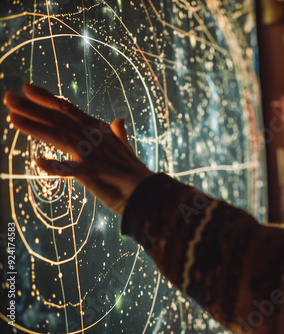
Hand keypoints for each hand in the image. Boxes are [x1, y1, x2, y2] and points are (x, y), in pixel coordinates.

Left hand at [4, 83, 153, 213]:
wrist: (147, 193)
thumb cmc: (134, 173)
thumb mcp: (125, 148)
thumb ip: (118, 134)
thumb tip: (119, 120)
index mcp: (100, 130)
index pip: (69, 111)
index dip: (47, 99)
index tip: (27, 88)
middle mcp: (94, 138)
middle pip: (60, 120)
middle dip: (33, 109)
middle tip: (9, 98)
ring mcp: (93, 155)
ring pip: (61, 137)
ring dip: (36, 128)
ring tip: (13, 119)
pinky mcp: (94, 174)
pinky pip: (71, 170)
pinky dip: (55, 167)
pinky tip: (38, 163)